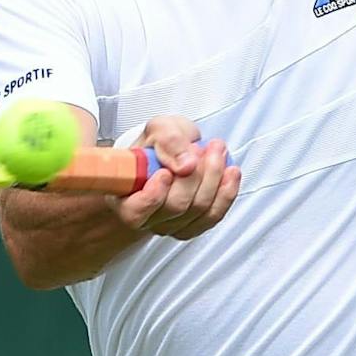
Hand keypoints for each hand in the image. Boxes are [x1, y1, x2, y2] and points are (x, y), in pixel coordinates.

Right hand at [117, 115, 239, 241]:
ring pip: (198, 210)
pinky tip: (231, 173)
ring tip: (216, 151)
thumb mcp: (158, 129)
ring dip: (214, 177)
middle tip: (203, 148)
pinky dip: (227, 192)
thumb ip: (168, 140)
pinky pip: (214, 216)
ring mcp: (170, 225)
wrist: (170, 153)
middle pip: (175, 206)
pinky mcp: (193, 225)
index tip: (165, 172)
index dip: (152, 195)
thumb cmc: (158, 145)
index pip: (134, 211)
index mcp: (124, 196)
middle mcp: (146, 217)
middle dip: (195, 174)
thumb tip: (185, 164)